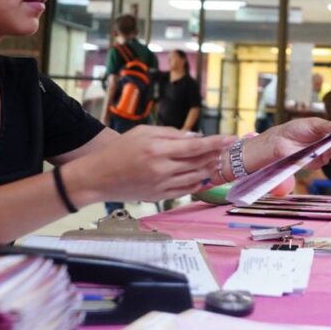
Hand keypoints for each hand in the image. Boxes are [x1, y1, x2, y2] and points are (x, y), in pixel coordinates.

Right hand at [67, 126, 234, 202]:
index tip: (231, 139)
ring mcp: (161, 185)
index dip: (216, 142)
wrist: (98, 177)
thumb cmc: (120, 149)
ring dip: (209, 169)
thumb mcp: (143, 132)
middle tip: (226, 149)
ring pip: (195, 177)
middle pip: (199, 162)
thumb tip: (195, 137)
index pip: (196, 146)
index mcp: (158, 149)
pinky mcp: (159, 197)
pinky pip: (185, 190)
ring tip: (217, 161)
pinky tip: (203, 176)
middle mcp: (162, 168)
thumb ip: (171, 133)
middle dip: (215, 155)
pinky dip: (197, 182)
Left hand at [245, 117, 330, 171]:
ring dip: (330, 149)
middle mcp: (327, 142)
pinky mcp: (316, 162)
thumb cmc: (295, 129)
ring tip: (323, 144)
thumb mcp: (313, 123)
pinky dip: (322, 157)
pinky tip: (316, 152)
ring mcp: (322, 152)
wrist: (280, 141)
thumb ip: (328, 125)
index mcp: (328, 130)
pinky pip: (324, 161)